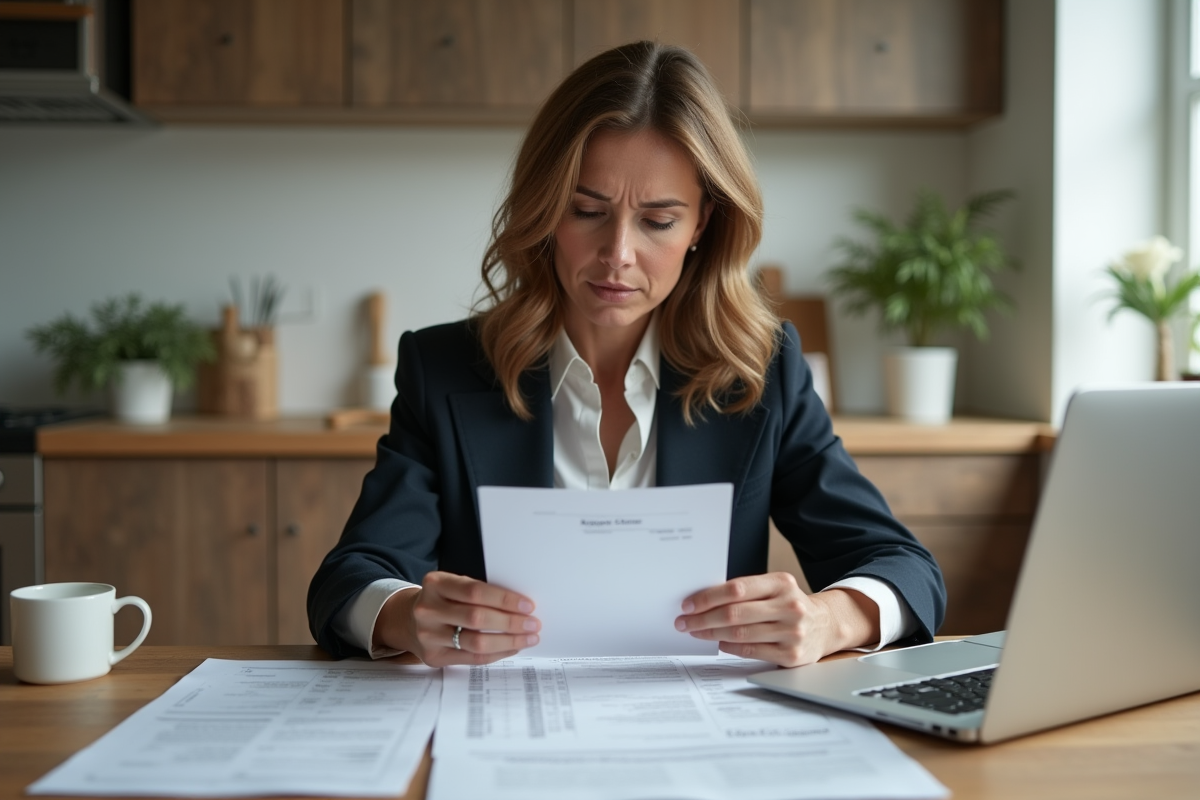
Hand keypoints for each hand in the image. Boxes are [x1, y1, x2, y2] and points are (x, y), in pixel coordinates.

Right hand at [375, 571, 540, 666]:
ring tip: (528, 638)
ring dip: (508, 641)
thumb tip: (521, 606)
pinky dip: (496, 653)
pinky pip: (472, 658)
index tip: (527, 605)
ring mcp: (428, 636)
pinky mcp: (433, 657)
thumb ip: (477, 592)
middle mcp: (428, 610)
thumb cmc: (441, 600)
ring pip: (476, 643)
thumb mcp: (451, 586)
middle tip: (533, 623)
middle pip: (477, 618)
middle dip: (511, 622)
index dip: (504, 600)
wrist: (407, 620)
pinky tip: (511, 648)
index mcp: (435, 584)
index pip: (475, 592)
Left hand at [674, 573, 879, 667]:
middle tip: (684, 621)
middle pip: (735, 613)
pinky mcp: (792, 655)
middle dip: (703, 618)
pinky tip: (718, 642)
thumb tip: (703, 599)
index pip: (737, 588)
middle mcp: (789, 606)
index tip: (688, 604)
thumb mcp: (775, 588)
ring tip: (696, 631)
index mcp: (782, 583)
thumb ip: (747, 591)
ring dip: (711, 633)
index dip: (708, 597)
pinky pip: (750, 651)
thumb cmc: (789, 605)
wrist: (826, 626)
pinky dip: (729, 647)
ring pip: (740, 634)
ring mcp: (792, 632)